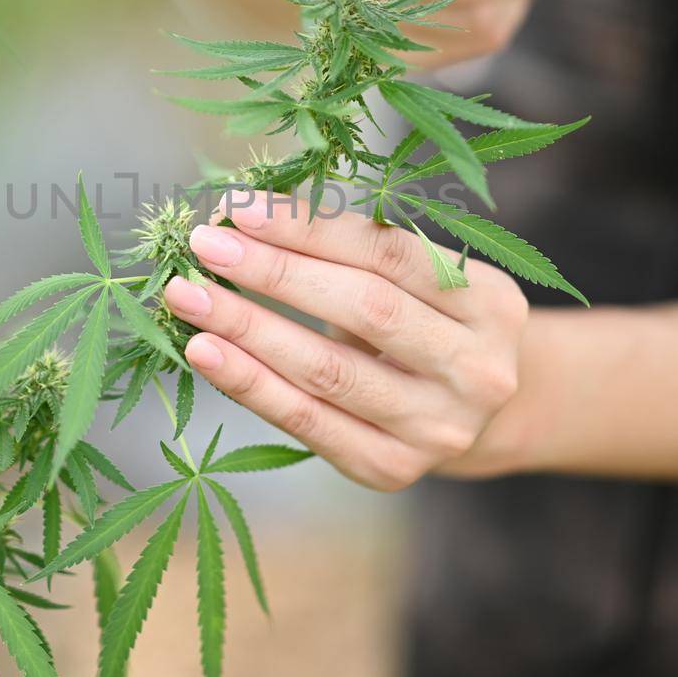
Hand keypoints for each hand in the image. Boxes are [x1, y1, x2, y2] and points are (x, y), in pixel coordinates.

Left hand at [161, 191, 526, 490]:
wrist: (473, 418)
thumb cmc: (427, 325)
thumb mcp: (418, 282)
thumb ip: (351, 250)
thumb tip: (242, 217)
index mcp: (491, 302)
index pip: (391, 254)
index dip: (313, 228)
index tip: (243, 207)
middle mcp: (476, 369)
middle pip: (363, 309)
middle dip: (275, 272)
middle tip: (204, 245)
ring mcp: (437, 427)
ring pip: (327, 371)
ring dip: (248, 329)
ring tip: (187, 296)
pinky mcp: (392, 469)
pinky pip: (307, 423)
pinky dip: (249, 384)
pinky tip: (204, 352)